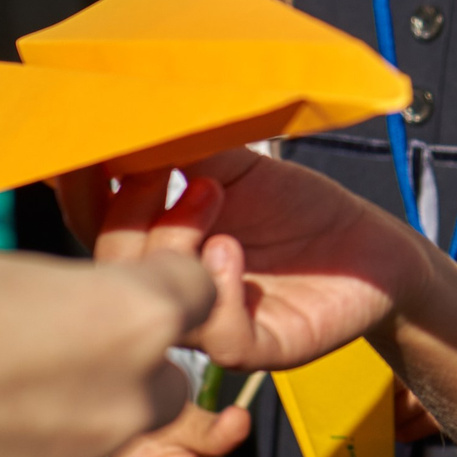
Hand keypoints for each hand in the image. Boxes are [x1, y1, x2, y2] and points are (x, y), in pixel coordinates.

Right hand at [89, 156, 434, 371]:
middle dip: (128, 221)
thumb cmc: (301, 210)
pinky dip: (217, 290)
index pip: (96, 230)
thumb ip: (183, 151)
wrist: (371, 247)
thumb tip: (126, 109)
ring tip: (209, 197)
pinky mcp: (265, 347)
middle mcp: (176, 295)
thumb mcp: (235, 170)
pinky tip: (228, 249)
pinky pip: (222, 338)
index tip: (89, 154)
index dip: (84, 195)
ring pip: (162, 310)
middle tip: (164, 174)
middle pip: (113, 277)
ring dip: (173, 247)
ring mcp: (215, 326)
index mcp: (158, 250)